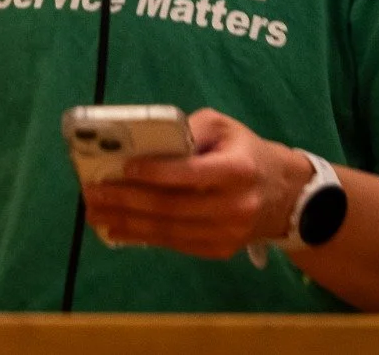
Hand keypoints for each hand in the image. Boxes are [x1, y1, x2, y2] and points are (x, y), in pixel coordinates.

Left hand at [81, 108, 310, 258]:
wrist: (285, 195)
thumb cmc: (245, 152)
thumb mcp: (224, 127)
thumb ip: (189, 129)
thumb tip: (144, 140)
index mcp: (238, 169)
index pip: (191, 173)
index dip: (155, 173)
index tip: (123, 168)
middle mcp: (235, 205)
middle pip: (173, 207)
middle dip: (127, 201)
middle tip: (93, 193)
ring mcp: (228, 233)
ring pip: (170, 231)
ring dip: (127, 223)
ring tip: (95, 213)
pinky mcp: (219, 250)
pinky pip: (175, 244)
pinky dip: (142, 237)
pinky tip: (117, 229)